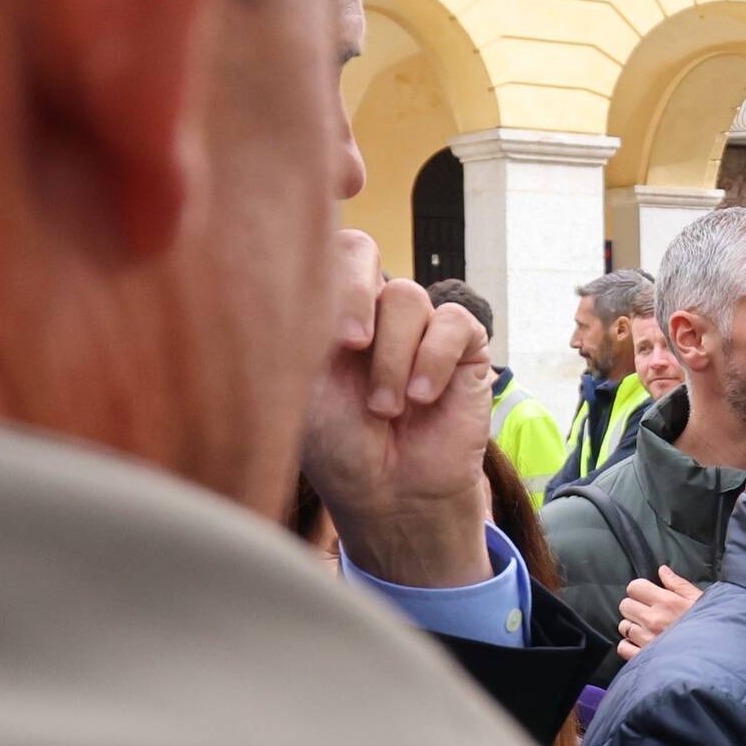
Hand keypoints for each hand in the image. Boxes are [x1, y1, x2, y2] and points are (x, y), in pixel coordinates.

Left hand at [298, 231, 498, 586]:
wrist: (390, 493)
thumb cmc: (337, 446)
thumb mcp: (297, 382)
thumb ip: (292, 325)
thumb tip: (283, 269)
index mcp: (324, 311)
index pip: (319, 253)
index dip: (323, 276)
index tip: (324, 332)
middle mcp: (368, 309)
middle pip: (362, 252)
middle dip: (353, 294)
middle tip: (351, 345)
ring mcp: (416, 326)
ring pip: (407, 297)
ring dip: (393, 359)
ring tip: (387, 409)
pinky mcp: (462, 347)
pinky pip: (453, 323)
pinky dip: (435, 360)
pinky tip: (423, 398)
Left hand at [615, 570, 703, 658]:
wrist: (714, 654)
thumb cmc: (710, 627)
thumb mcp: (699, 600)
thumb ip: (678, 584)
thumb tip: (663, 570)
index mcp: (666, 602)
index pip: (634, 587)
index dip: (640, 590)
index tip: (648, 595)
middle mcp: (652, 620)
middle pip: (625, 605)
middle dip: (635, 607)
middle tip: (649, 613)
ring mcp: (645, 639)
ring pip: (624, 627)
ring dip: (633, 627)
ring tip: (649, 631)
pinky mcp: (643, 657)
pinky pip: (623, 647)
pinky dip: (629, 646)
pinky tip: (642, 644)